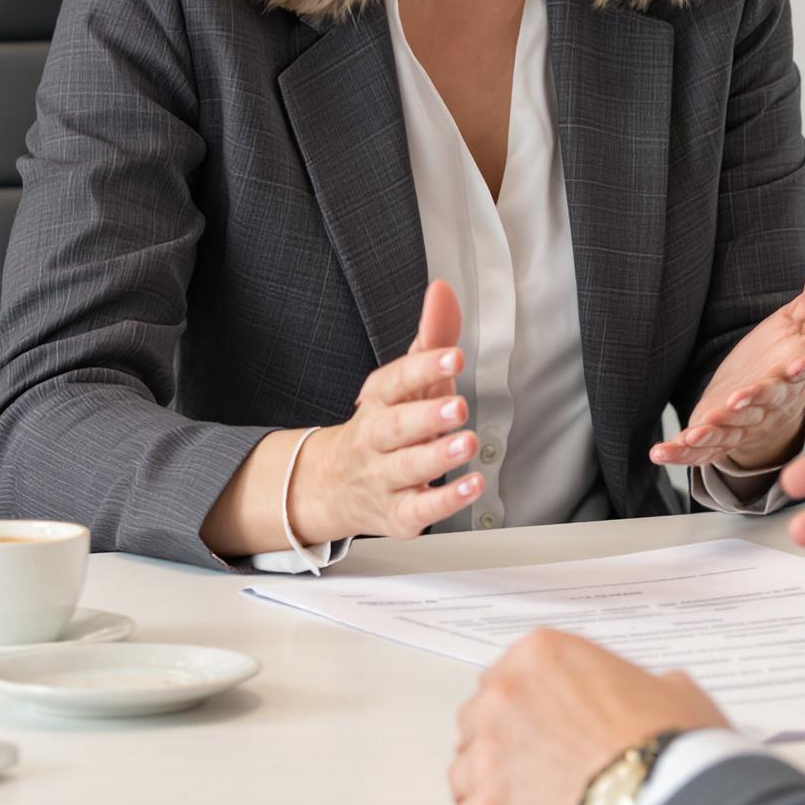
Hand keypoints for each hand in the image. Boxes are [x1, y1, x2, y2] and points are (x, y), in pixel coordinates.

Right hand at [291, 280, 484, 542]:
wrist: (331, 485)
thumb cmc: (385, 424)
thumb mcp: (406, 380)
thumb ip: (431, 337)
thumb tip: (442, 290)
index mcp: (379, 399)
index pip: (396, 380)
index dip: (425, 367)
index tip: (454, 357)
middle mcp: (376, 438)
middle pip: (395, 427)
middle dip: (426, 416)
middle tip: (457, 406)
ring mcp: (384, 478)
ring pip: (406, 468)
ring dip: (437, 456)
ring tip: (467, 442)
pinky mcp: (398, 514)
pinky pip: (420, 510)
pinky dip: (446, 500)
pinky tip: (473, 485)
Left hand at [443, 630, 728, 804]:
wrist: (667, 803)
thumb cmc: (671, 746)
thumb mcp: (669, 687)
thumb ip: (636, 683)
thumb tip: (648, 696)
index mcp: (540, 655)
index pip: (502, 677)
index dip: (525, 709)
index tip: (542, 729)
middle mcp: (503, 697)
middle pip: (475, 724)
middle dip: (501, 748)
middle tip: (539, 772)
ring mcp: (488, 758)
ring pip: (461, 776)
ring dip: (489, 794)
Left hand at [652, 249, 804, 471]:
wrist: (767, 401)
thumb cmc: (782, 357)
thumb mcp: (801, 321)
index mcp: (791, 373)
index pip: (800, 369)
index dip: (802, 366)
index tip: (803, 361)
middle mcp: (768, 403)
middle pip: (762, 402)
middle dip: (749, 402)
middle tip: (738, 399)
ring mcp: (742, 424)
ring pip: (730, 430)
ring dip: (713, 432)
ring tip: (696, 432)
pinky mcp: (717, 438)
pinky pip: (700, 449)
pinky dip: (682, 452)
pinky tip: (662, 451)